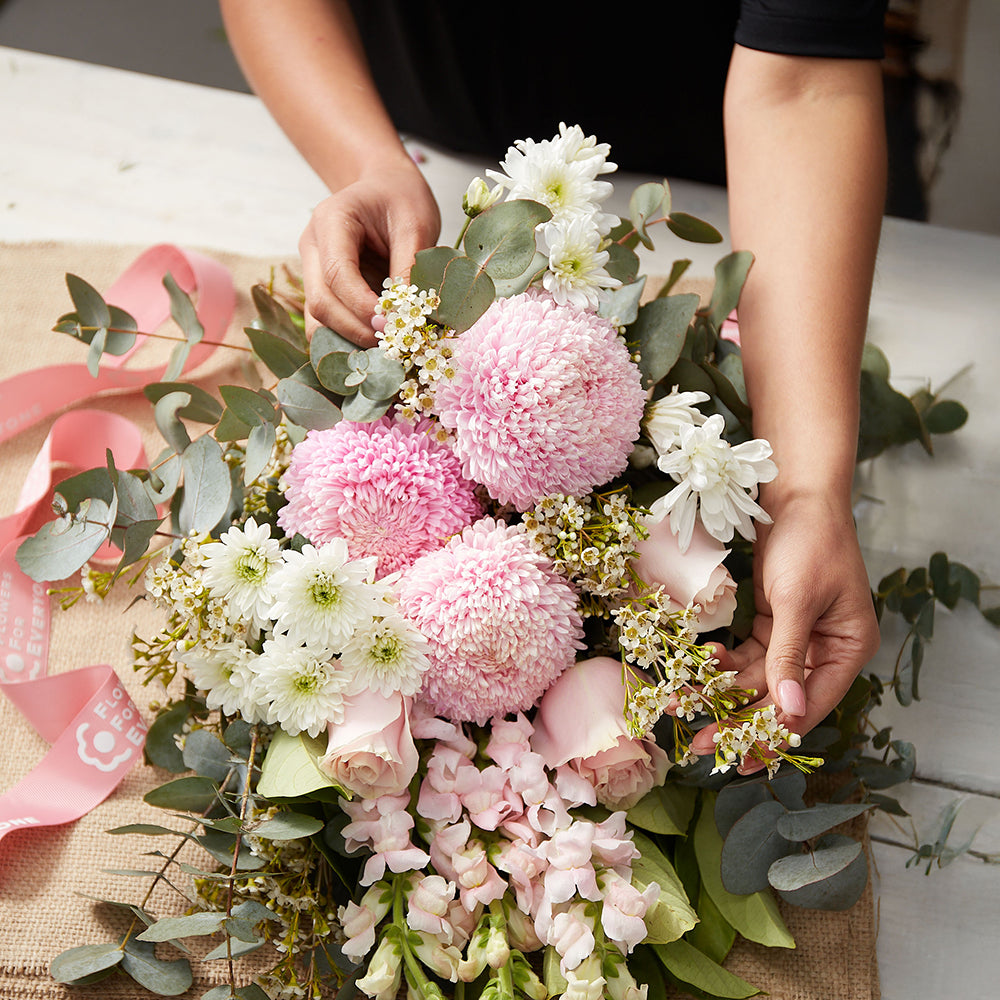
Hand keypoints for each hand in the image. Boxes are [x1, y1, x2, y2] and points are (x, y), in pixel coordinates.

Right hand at [299, 162, 440, 346]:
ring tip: (385, 350)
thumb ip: (409, 266)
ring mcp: (313, 270)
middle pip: (320, 302)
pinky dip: (348, 339)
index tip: (391, 325)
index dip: (361, 306)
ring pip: (317, 319)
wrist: (387, 187)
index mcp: (331, 221)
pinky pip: (326, 323)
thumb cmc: (401, 199)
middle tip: (393, 345)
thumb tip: (408, 314)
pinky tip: (376, 346)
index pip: (336, 273)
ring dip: (349, 340)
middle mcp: (313, 247)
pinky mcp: (323, 289)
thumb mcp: (415, 224)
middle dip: (355, 329)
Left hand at [691, 493, 879, 771]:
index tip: (741, 757)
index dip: (775, 733)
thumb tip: (787, 710)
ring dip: (724, 692)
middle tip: (702, 743)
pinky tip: (701, 665)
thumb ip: (789, 656)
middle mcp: (826, 650)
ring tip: (685, 706)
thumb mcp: (797, 601)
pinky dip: (725, 662)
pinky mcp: (776, 621)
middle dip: (741, 719)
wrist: (796, 494)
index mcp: (848, 651)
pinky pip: (749, 654)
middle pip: (780, 696)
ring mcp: (800, 636)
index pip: (809, 704)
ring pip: (759, 678)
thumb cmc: (809, 542)